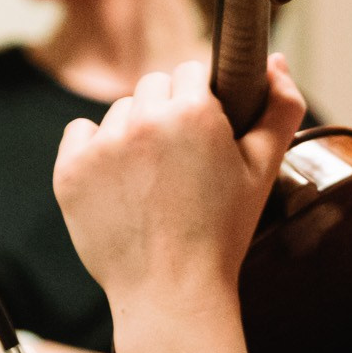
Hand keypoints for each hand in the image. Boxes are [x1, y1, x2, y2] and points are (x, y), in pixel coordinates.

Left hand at [53, 55, 305, 302]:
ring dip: (133, 133)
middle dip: (167, 113)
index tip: (205, 137)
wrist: (171, 291)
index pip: (190, 72)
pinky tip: (119, 183)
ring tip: (152, 180)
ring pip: (120, 111)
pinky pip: (79, 133)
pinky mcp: (70, 170)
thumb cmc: (222, 231)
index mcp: (194, 112)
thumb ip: (281, 107)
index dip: (201, 104)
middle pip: (153, 86)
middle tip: (181, 162)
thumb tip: (276, 61)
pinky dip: (95, 151)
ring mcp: (102, 146)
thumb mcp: (264, 169)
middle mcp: (143, 120)